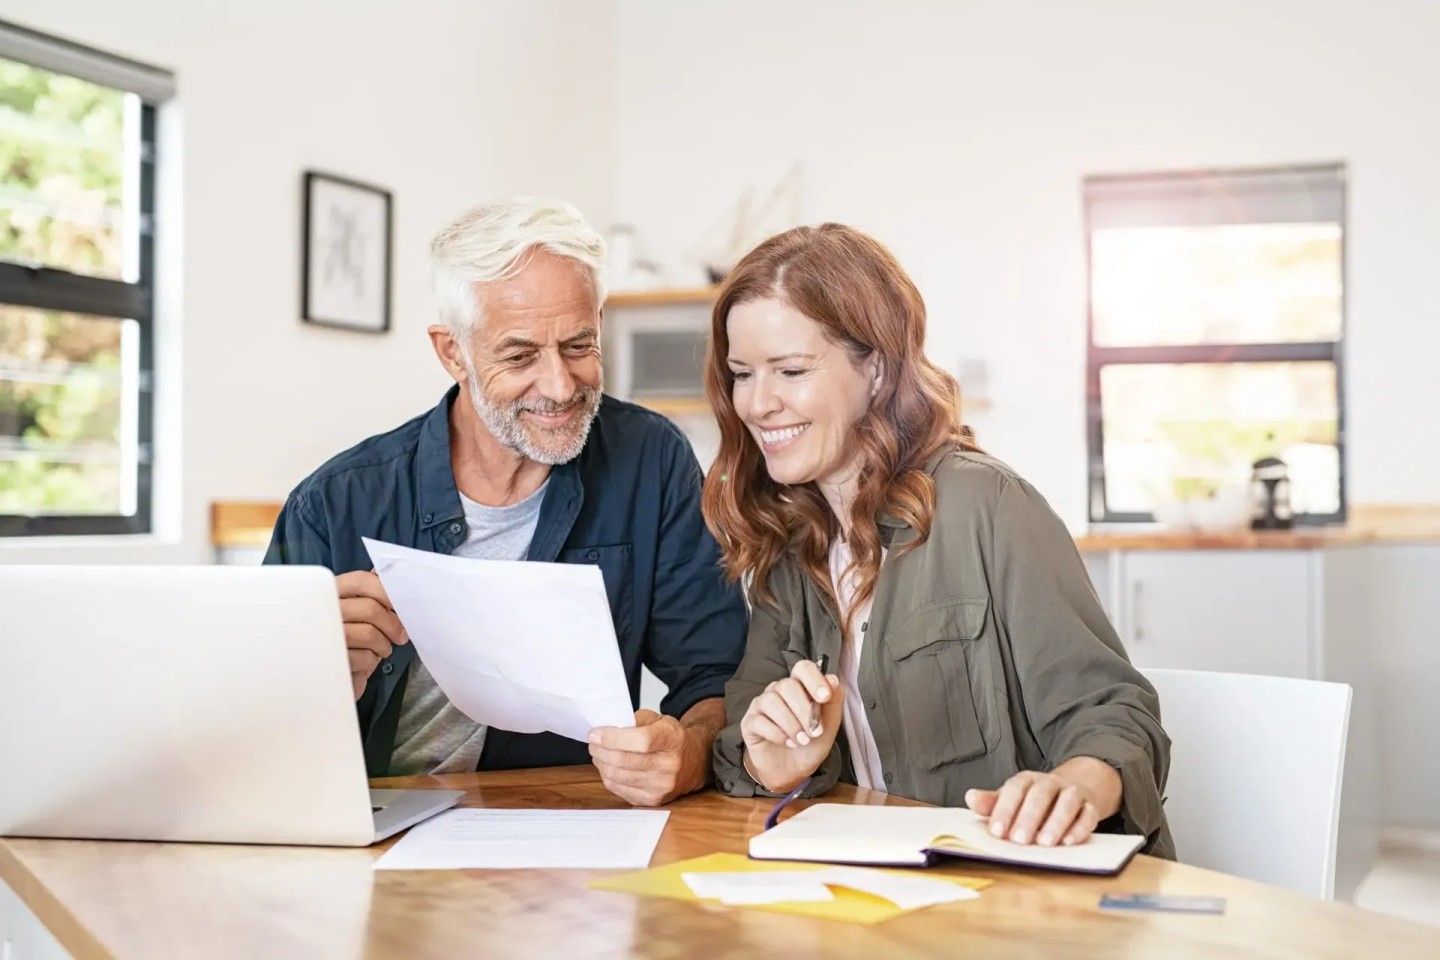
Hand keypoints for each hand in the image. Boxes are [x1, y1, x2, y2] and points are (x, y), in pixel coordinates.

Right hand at [336, 570, 407, 699]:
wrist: (325, 675)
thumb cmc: (346, 638)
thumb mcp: (356, 611)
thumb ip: (369, 589)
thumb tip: (383, 571)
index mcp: (330, 592)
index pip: (362, 581)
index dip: (387, 592)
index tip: (402, 606)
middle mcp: (322, 610)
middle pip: (371, 609)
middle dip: (392, 625)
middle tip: (400, 636)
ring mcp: (323, 636)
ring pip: (369, 634)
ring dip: (383, 645)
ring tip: (380, 649)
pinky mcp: (329, 661)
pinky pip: (362, 657)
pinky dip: (370, 662)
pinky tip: (363, 662)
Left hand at [588, 710, 704, 806]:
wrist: (693, 762)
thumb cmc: (671, 739)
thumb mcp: (658, 720)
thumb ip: (634, 721)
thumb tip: (605, 732)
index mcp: (672, 739)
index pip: (640, 741)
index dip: (612, 738)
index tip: (595, 734)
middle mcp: (670, 765)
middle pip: (624, 760)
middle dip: (600, 750)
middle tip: (593, 742)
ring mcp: (661, 786)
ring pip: (617, 776)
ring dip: (601, 763)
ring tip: (598, 754)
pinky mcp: (652, 800)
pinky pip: (619, 789)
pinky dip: (608, 777)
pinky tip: (608, 767)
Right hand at [739, 660, 843, 793]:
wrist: (793, 771)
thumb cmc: (811, 744)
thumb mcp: (830, 726)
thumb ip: (833, 702)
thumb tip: (832, 679)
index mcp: (799, 686)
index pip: (803, 668)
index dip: (814, 679)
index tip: (825, 697)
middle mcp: (778, 691)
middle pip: (787, 685)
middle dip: (804, 710)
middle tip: (815, 732)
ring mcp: (761, 705)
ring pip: (772, 701)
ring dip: (791, 724)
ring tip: (802, 741)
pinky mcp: (749, 722)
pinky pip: (759, 721)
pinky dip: (777, 734)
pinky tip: (787, 743)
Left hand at [965, 758, 1121, 846]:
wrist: (1071, 790)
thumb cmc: (1033, 801)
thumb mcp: (1011, 799)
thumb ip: (992, 802)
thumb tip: (970, 798)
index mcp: (1026, 780)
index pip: (1014, 789)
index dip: (1004, 810)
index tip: (996, 832)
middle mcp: (1050, 783)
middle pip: (1040, 795)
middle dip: (1029, 818)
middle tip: (1019, 841)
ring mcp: (1072, 793)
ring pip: (1067, 802)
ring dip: (1056, 822)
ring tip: (1045, 843)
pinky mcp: (1090, 806)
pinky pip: (1088, 814)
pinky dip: (1080, 828)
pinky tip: (1069, 842)